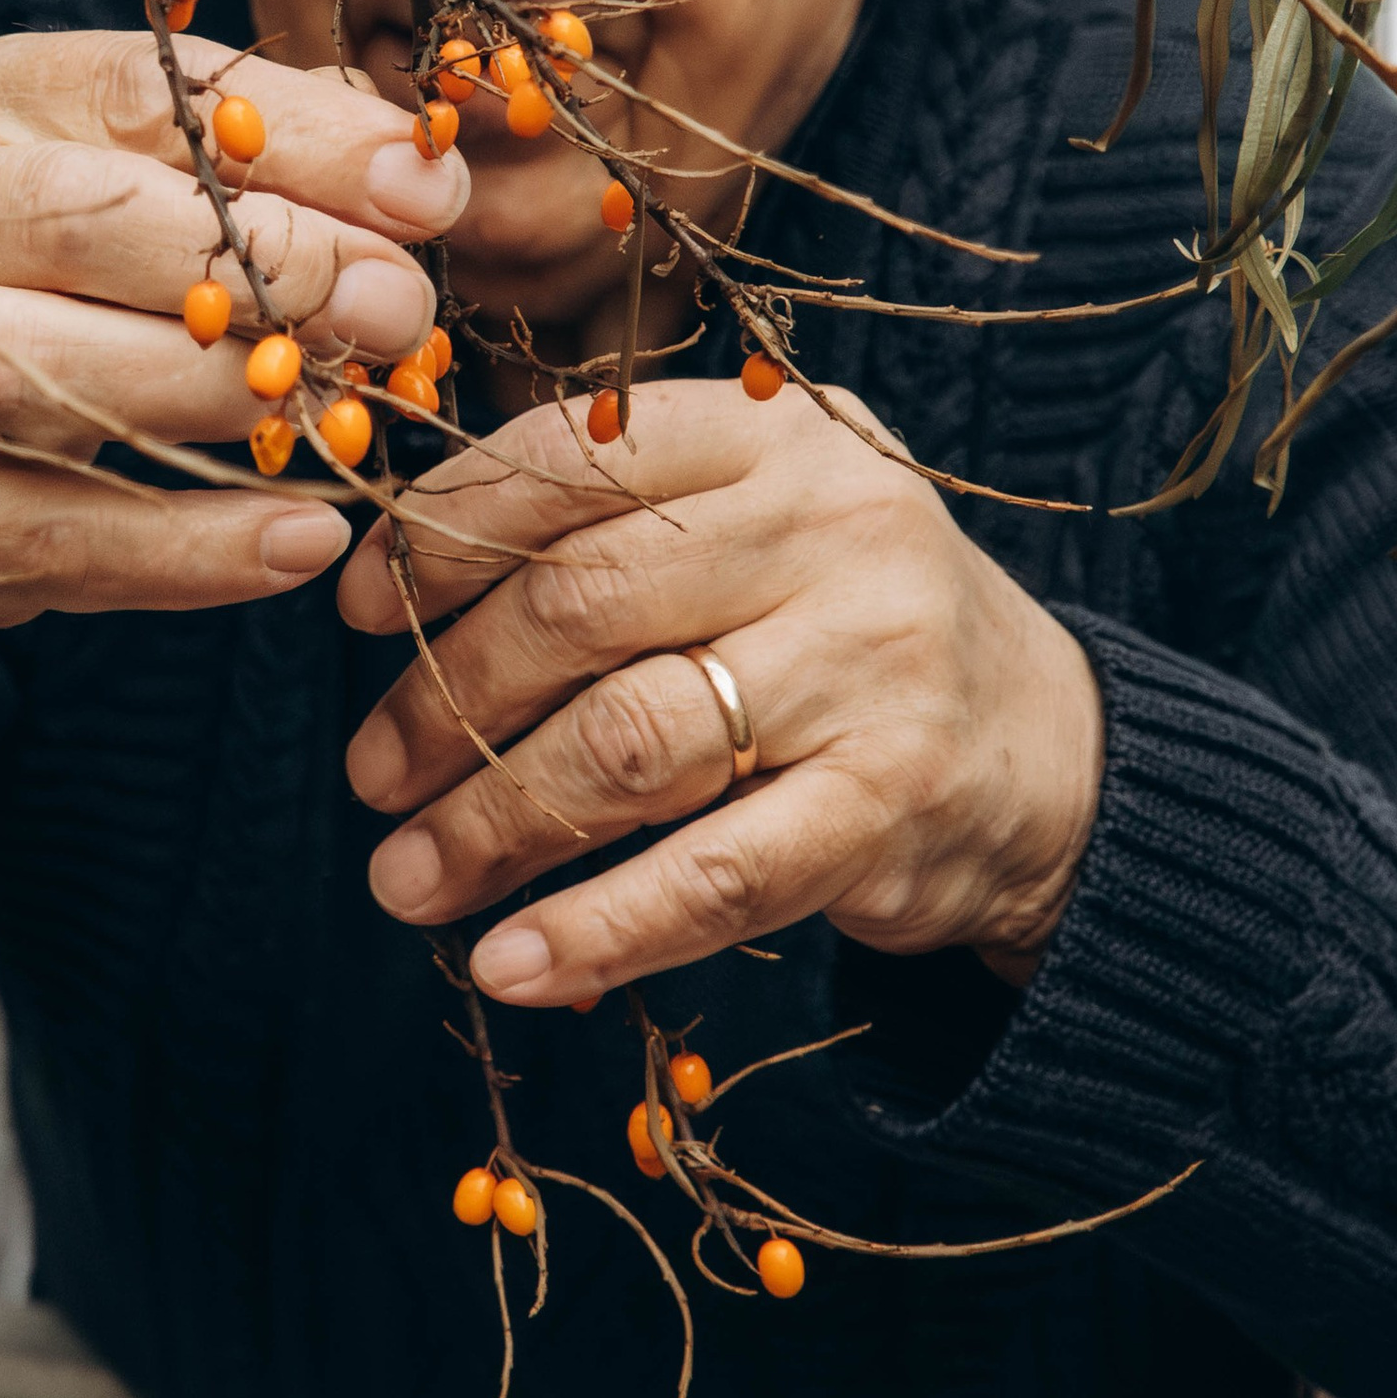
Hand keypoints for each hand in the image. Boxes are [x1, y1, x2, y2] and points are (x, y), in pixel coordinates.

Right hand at [0, 23, 461, 628]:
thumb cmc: (45, 289)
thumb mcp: (129, 189)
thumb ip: (264, 159)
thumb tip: (420, 173)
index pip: (136, 93)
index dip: (296, 139)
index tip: (425, 191)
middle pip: (89, 222)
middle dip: (271, 263)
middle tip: (399, 305)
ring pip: (64, 375)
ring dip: (230, 391)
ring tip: (350, 406)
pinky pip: (73, 535)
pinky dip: (199, 546)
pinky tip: (308, 534)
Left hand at [336, 379, 1102, 1001]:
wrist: (1044, 747)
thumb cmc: (838, 622)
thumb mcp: (752, 518)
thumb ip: (608, 519)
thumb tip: (384, 574)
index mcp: (774, 434)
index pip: (569, 460)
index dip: (437, 536)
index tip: (352, 608)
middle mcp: (834, 527)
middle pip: (578, 607)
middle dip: (441, 698)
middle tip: (367, 774)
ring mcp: (871, 664)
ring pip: (627, 743)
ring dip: (490, 823)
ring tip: (405, 877)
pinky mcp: (892, 802)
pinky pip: (715, 876)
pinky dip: (596, 929)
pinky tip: (510, 963)